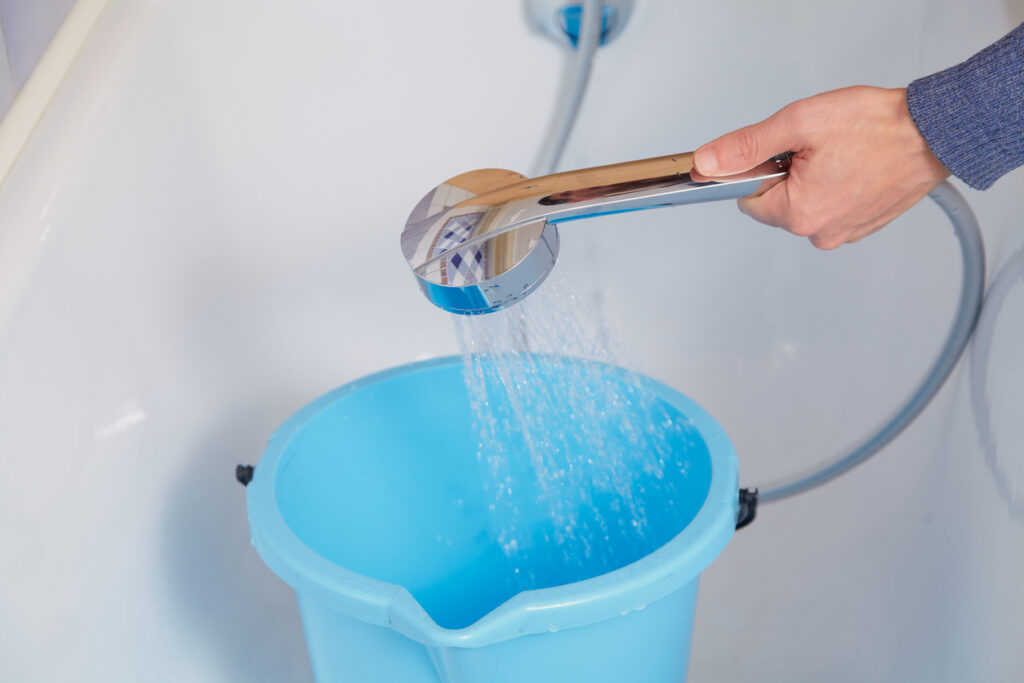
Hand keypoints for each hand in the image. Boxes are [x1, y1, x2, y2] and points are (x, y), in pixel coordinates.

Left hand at [692, 86, 949, 248]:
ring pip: (806, 205)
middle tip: (819, 149)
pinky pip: (832, 207)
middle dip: (788, 175)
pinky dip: (837, 187)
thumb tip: (707, 163)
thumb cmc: (877, 126)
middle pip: (777, 204)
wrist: (936, 132)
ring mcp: (844, 233)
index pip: (748, 199)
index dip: (759, 170)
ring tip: (842, 155)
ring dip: (814, 180)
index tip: (781, 153)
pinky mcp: (863, 227)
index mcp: (798, 215)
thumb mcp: (799, 124)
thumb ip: (746, 147)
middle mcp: (820, 234)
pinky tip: (855, 166)